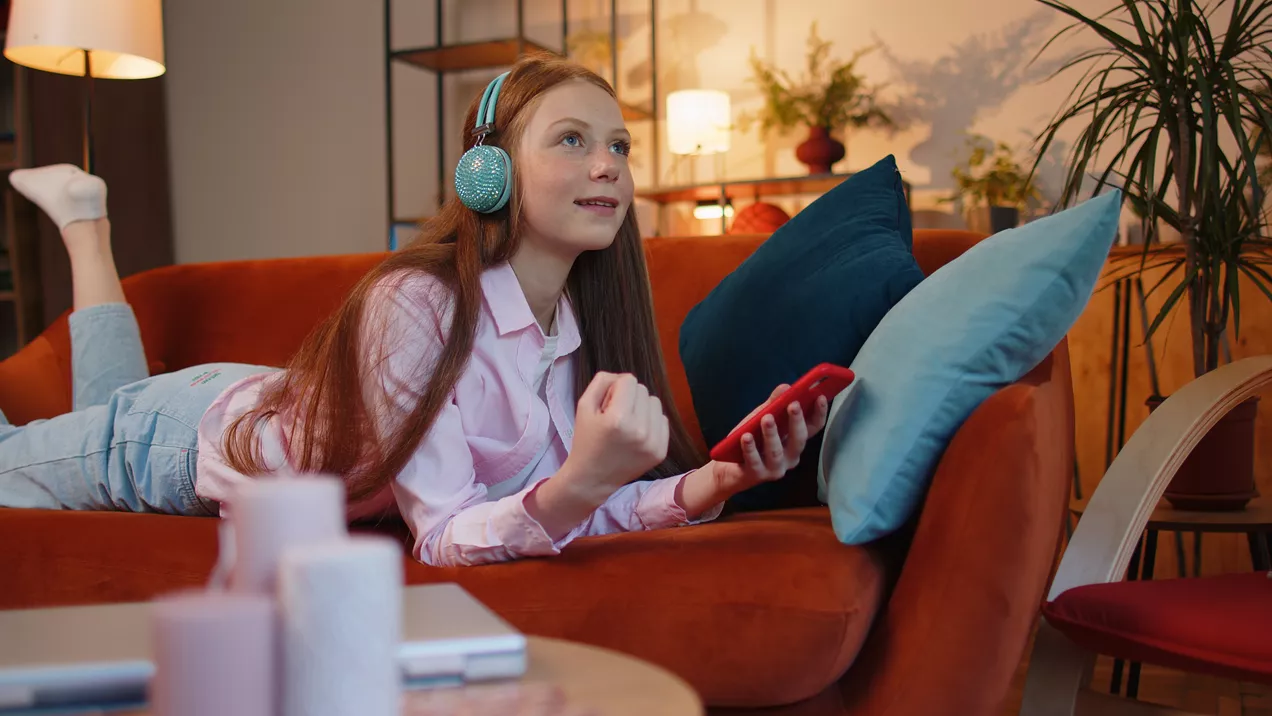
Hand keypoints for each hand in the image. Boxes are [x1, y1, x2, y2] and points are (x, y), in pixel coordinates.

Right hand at [559, 372, 668, 502]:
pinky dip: (650, 422)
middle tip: (615, 415)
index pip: (628, 380)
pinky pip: (663, 420)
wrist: (592, 478)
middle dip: (628, 397)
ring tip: (627, 423)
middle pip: (643, 390)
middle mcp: (639, 430)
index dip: (615, 388)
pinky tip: (636, 433)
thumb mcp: (583, 406)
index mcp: (617, 419)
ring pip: (655, 403)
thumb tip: (621, 377)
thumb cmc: (585, 440)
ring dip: (641, 407)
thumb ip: (602, 382)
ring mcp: (653, 442)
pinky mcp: (661, 451)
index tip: (607, 404)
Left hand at [711, 384, 830, 492]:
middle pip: (799, 440)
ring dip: (772, 434)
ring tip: (766, 418)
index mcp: (795, 441)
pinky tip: (746, 437)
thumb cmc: (750, 440)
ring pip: (777, 451)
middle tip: (793, 405)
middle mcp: (790, 457)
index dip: (819, 413)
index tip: (820, 396)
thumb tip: (786, 387)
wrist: (728, 467)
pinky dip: (750, 448)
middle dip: (797, 422)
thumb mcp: (761, 417)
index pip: (813, 427)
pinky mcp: (757, 475)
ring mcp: (775, 468)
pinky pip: (754, 461)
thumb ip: (773, 404)